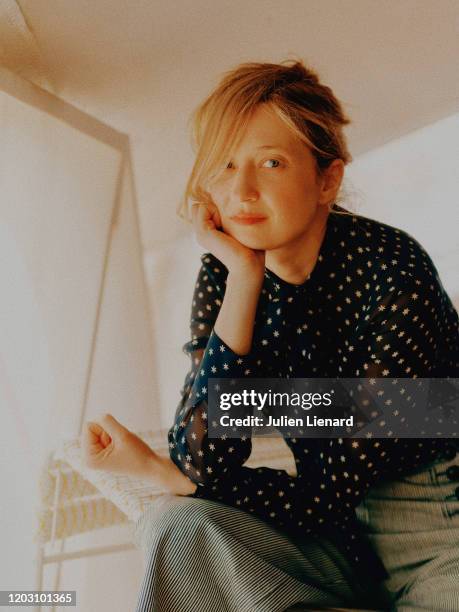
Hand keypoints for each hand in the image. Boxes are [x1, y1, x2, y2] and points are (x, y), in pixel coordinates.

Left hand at [82, 414, 196, 494]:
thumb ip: (107, 421)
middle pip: (92, 427)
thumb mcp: (122, 435)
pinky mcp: (101, 452)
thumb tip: (98, 416)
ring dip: (112, 433)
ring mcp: (94, 455)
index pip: (88, 426)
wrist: (150, 466)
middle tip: (120, 444)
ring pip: (99, 428)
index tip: (117, 441)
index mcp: (89, 458)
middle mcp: (88, 457)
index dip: (105, 428)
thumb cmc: (137, 454)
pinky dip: (114, 435)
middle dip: (108, 430)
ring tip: (122, 446)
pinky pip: (104, 432)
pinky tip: (121, 446)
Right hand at [192, 201, 264, 278]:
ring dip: (216, 210)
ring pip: (201, 206)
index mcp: (207, 232)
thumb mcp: (237, 226)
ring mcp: (199, 234)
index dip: (217, 210)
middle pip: (200, 206)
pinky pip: (203, 207)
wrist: (249, 264)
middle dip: (214, 208)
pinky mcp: (203, 233)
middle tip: (228, 225)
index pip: (203, 207)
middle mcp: (200, 233)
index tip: (231, 225)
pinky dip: (216, 212)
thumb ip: (227, 216)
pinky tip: (226, 228)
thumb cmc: (249, 247)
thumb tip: (224, 198)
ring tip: (227, 228)